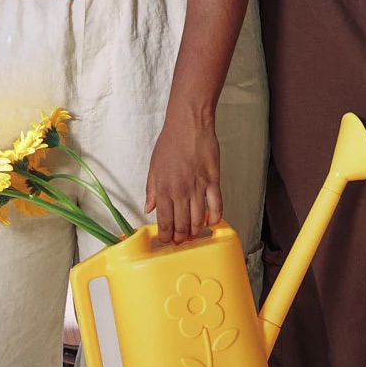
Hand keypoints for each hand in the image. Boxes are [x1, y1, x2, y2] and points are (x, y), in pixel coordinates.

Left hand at [145, 115, 221, 245]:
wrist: (189, 125)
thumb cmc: (170, 142)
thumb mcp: (154, 166)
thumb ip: (151, 190)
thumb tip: (149, 208)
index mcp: (164, 189)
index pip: (164, 221)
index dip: (166, 235)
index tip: (166, 241)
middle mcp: (180, 191)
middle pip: (181, 224)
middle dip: (180, 237)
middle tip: (181, 241)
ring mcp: (198, 187)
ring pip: (198, 218)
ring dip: (196, 231)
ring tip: (194, 235)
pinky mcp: (213, 181)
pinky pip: (216, 205)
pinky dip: (215, 217)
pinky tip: (212, 223)